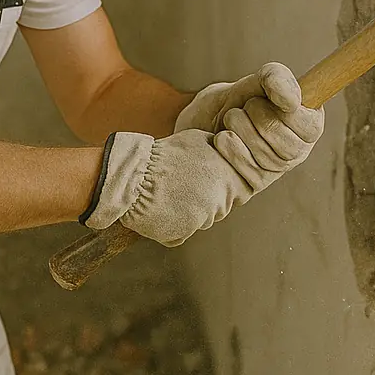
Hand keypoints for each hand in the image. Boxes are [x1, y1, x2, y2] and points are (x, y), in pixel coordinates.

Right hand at [80, 130, 254, 245]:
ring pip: (201, 219)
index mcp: (227, 179)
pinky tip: (162, 208)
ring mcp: (201, 220)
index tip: (209, 181)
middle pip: (221, 207)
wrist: (134, 175)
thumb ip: (222, 154)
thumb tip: (232, 159)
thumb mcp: (200, 141)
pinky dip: (173, 223)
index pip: (240, 191)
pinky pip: (182, 231)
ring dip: (190, 211)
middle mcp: (219, 201)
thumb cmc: (164, 155)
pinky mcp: (182, 234)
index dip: (224, 186)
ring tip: (170, 194)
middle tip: (184, 185)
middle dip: (207, 199)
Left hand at [175, 62, 324, 191]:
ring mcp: (277, 170)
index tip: (262, 97)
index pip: (311, 126)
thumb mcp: (253, 82)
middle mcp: (298, 150)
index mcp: (306, 122)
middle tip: (244, 107)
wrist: (195, 126)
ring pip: (269, 158)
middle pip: (289, 145)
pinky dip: (231, 149)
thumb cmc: (231, 102)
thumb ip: (275, 79)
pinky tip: (221, 138)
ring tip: (230, 118)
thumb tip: (292, 101)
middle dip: (259, 118)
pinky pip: (250, 171)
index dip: (287, 111)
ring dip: (242, 130)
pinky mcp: (255, 183)